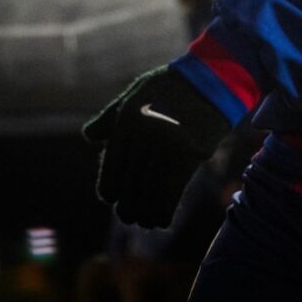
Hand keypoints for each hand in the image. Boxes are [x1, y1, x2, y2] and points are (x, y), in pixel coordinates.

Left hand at [83, 65, 230, 227]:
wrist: (212, 79)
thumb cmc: (169, 88)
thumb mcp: (135, 94)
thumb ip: (110, 117)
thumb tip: (88, 136)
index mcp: (127, 118)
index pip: (111, 169)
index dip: (109, 190)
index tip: (112, 199)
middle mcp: (145, 132)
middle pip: (129, 185)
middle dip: (127, 208)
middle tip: (128, 216)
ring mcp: (168, 143)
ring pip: (149, 194)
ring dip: (144, 215)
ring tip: (144, 221)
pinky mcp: (190, 154)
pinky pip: (171, 193)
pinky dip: (164, 213)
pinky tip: (162, 220)